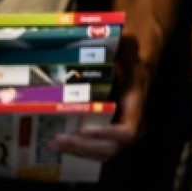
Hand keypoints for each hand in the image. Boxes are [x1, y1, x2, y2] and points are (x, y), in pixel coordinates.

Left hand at [50, 33, 145, 162]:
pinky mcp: (111, 134)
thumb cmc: (128, 53)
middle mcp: (134, 121)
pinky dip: (79, 150)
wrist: (138, 61)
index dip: (106, 135)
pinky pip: (98, 151)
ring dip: (77, 152)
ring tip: (53, 144)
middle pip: (111, 148)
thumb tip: (103, 37)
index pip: (127, 131)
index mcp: (137, 102)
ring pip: (103, 153)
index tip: (82, 130)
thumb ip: (118, 45)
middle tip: (56, 140)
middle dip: (82, 147)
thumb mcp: (125, 46)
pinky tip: (59, 144)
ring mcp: (123, 131)